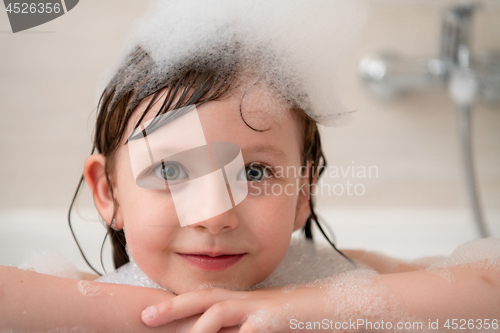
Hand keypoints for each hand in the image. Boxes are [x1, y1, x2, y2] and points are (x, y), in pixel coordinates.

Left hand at [141, 285, 326, 332]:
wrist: (334, 305)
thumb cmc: (299, 317)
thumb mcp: (265, 321)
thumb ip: (244, 326)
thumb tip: (231, 331)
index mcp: (242, 301)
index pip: (203, 298)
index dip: (176, 304)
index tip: (152, 313)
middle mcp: (247, 300)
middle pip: (203, 298)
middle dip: (172, 307)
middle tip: (144, 317)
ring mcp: (261, 308)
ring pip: (220, 311)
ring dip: (197, 325)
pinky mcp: (275, 319)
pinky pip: (252, 330)